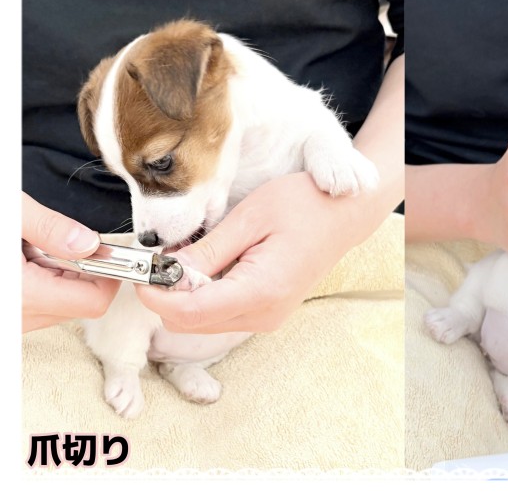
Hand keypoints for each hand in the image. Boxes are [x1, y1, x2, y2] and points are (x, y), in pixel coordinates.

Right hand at [22, 192, 119, 331]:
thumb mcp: (10, 214)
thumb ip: (51, 228)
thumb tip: (89, 243)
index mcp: (22, 294)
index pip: (94, 300)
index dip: (109, 274)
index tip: (106, 250)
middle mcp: (18, 317)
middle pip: (80, 304)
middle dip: (81, 272)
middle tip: (57, 241)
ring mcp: (12, 322)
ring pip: (59, 307)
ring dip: (58, 277)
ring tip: (28, 249)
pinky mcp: (9, 319)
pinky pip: (37, 307)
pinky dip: (40, 283)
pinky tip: (20, 260)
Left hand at [134, 172, 372, 332]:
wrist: (345, 214)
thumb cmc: (304, 205)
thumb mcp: (250, 217)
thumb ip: (208, 251)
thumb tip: (165, 271)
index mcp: (261, 290)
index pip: (189, 312)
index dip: (155, 294)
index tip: (141, 269)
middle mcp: (264, 314)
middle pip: (190, 323)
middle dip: (167, 295)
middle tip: (163, 257)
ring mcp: (268, 317)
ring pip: (202, 322)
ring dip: (184, 296)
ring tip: (188, 257)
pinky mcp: (267, 312)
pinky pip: (221, 314)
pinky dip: (203, 296)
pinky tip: (208, 265)